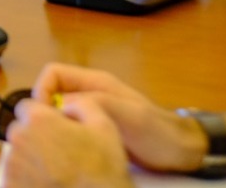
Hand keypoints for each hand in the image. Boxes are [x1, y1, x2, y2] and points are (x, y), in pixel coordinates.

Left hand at [0, 96, 134, 187]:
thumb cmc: (103, 169)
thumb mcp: (105, 127)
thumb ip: (82, 104)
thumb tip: (66, 103)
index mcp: (38, 119)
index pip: (26, 107)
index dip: (41, 117)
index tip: (54, 129)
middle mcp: (18, 138)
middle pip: (19, 131)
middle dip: (34, 138)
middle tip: (58, 154)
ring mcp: (11, 165)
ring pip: (16, 155)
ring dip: (30, 160)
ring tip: (55, 173)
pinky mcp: (10, 185)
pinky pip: (14, 177)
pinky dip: (25, 180)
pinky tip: (47, 184)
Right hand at [30, 64, 205, 174]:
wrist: (183, 152)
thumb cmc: (157, 132)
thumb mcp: (128, 115)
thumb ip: (95, 103)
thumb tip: (58, 106)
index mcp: (95, 82)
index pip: (52, 74)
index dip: (42, 90)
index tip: (43, 115)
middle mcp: (90, 94)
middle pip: (52, 93)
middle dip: (45, 111)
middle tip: (49, 134)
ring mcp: (93, 112)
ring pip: (60, 112)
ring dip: (56, 126)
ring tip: (60, 144)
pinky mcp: (96, 131)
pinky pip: (71, 128)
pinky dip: (66, 137)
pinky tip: (72, 152)